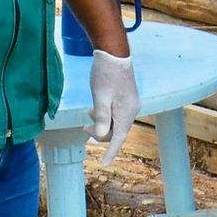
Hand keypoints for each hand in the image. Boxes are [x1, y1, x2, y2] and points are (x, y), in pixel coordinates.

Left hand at [89, 50, 138, 165]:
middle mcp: (132, 109)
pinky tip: (95, 108)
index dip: (111, 152)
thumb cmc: (105, 74)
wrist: (114, 52)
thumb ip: (102, 117)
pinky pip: (117, 113)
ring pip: (116, 122)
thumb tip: (102, 136)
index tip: (104, 164)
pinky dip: (106, 115)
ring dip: (102, 123)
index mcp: (126, 112)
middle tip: (84, 126)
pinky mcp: (127, 97)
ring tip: (88, 114)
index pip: (119, 137)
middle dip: (101, 132)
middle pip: (117, 131)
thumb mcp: (100, 96)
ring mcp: (131, 103)